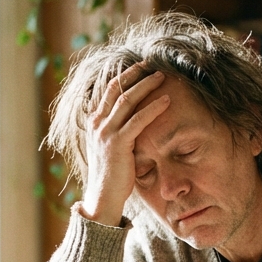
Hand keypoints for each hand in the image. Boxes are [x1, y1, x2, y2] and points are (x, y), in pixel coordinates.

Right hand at [81, 63, 169, 226]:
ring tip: (162, 76)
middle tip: (153, 64)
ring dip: (147, 85)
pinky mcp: (118, 144)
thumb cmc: (111, 174)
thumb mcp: (109, 147)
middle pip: (117, 88)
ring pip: (128, 100)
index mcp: (94, 122)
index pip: (109, 90)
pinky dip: (154, 108)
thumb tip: (129, 120)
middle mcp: (97, 123)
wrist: (102, 197)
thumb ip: (115, 131)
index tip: (140, 67)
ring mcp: (106, 132)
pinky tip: (167, 101)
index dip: (125, 76)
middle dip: (136, 73)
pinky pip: (138, 120)